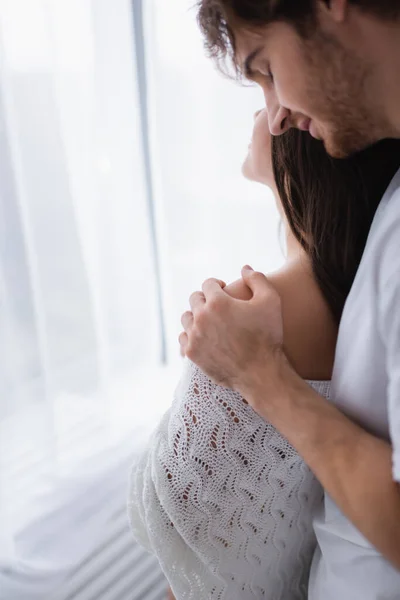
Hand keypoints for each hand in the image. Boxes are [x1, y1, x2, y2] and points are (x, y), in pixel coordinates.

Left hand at [179, 265, 285, 395]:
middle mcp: (201, 317)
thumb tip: (244, 268)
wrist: (261, 373)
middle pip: (195, 299)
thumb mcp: (271, 301)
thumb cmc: (268, 336)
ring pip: (186, 318)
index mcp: (218, 302)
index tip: (224, 291)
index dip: (217, 285)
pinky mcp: (191, 353)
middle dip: (206, 299)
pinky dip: (191, 335)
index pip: (208, 284)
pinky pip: (183, 338)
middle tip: (218, 307)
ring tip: (210, 321)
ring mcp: (194, 336)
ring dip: (196, 316)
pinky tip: (203, 337)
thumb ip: (258, 279)